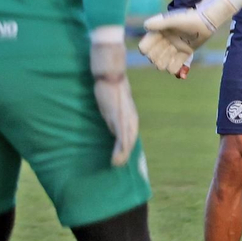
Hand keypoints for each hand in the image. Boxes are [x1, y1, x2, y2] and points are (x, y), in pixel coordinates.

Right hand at [90, 33, 138, 165]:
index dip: (127, 149)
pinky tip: (118, 154)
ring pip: (127, 140)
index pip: (130, 137)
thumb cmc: (110, 89)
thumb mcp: (112, 107)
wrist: (111, 75)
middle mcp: (131, 119)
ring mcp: (125, 118)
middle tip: (117, 166)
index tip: (121, 160)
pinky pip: (121, 133)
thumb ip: (113, 117)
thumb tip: (111, 127)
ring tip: (116, 164)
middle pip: (131, 141)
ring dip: (122, 154)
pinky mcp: (118, 115)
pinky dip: (121, 146)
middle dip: (125, 155)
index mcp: (130, 117)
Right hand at [140, 0, 241, 75]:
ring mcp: (173, 48)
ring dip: (165, 64)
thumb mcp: (173, 20)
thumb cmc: (188, 18)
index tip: (157, 46)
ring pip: (162, 63)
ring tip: (174, 57)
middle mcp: (163, 41)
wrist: (206, 21)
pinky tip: (180, 66)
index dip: (147, 51)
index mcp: (157, 33)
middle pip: (152, 58)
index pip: (144, 47)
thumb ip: (159, 23)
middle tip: (169, 51)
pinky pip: (175, 66)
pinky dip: (175, 68)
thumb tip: (145, 26)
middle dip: (157, 59)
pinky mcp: (184, 53)